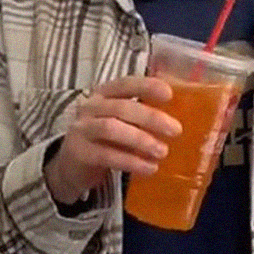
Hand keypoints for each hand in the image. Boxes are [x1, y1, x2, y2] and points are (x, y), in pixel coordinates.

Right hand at [44, 76, 181, 204]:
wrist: (72, 166)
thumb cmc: (105, 140)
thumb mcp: (121, 123)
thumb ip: (142, 117)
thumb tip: (181, 119)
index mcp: (102, 95)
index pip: (124, 84)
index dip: (146, 86)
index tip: (169, 94)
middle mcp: (89, 108)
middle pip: (120, 107)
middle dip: (150, 117)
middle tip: (175, 130)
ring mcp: (82, 130)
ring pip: (111, 128)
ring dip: (140, 139)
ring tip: (163, 152)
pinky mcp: (79, 153)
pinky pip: (106, 155)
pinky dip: (131, 161)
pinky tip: (149, 168)